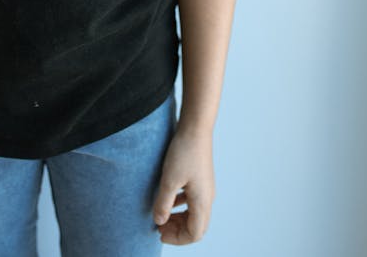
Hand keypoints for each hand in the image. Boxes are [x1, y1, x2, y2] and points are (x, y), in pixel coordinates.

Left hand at [151, 121, 214, 244]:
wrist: (196, 128)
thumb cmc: (184, 152)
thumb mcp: (169, 179)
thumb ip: (163, 203)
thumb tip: (159, 222)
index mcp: (202, 202)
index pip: (194, 234)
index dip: (177, 238)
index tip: (159, 232)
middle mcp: (207, 198)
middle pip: (196, 227)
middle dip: (178, 231)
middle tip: (159, 226)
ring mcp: (205, 188)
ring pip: (195, 214)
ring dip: (179, 219)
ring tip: (162, 215)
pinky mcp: (201, 179)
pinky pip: (193, 201)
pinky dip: (181, 207)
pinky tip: (169, 199)